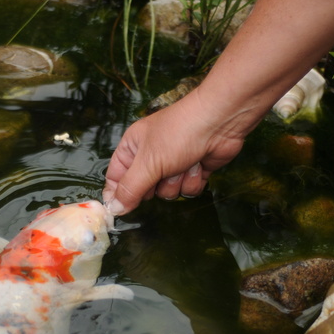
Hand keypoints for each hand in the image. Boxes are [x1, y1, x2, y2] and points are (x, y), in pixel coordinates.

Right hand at [103, 91, 245, 215]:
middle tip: (160, 173)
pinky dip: (193, 180)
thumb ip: (130, 189)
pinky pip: (187, 191)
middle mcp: (150, 157)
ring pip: (167, 193)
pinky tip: (198, 164)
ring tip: (184, 163)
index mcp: (132, 148)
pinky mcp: (192, 171)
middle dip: (155, 186)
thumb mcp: (148, 163)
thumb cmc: (179, 134)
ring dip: (177, 182)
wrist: (219, 123)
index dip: (117, 195)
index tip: (118, 211)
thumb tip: (114, 209)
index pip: (116, 178)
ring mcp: (172, 165)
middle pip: (143, 191)